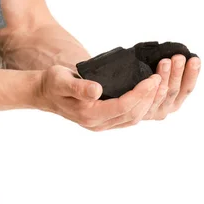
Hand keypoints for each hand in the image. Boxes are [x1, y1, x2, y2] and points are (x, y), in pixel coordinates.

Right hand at [36, 65, 161, 131]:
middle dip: (149, 98)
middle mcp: (97, 123)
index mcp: (89, 114)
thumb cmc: (52, 83)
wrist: (43, 93)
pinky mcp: (103, 120)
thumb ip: (79, 87)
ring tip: (158, 85)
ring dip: (147, 103)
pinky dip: (140, 106)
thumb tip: (97, 91)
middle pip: (132, 114)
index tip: (153, 78)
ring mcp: (100, 124)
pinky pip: (127, 117)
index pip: (123, 106)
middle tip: (160, 78)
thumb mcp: (61, 80)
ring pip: (132, 118)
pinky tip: (147, 94)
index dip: (140, 93)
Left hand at [143, 55, 200, 119]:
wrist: (118, 101)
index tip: (195, 59)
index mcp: (175, 100)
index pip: (187, 87)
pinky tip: (154, 80)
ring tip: (165, 61)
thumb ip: (168, 69)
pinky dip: (154, 91)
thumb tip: (178, 53)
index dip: (192, 74)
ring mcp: (155, 112)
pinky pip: (150, 101)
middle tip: (179, 57)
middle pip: (175, 89)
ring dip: (165, 76)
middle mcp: (167, 108)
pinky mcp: (143, 114)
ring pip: (163, 93)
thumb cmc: (141, 82)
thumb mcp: (158, 76)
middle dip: (178, 72)